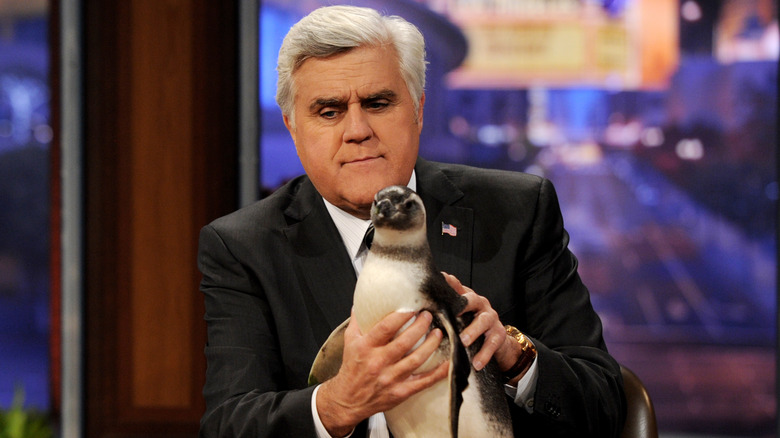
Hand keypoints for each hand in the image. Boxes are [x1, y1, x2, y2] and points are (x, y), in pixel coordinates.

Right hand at [316, 309, 448, 436]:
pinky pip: (424, 381)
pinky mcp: (401, 392)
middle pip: (404, 342)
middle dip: (420, 326)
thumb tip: (362, 302)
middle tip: (428, 316)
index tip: (413, 307)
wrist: (348, 400)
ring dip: (431, 345)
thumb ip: (357, 321)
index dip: (401, 316)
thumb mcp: (350, 342)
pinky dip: (438, 372)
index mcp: (366, 347)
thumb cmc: (351, 369)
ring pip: (416, 359)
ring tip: (438, 333)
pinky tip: (448, 362)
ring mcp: (390, 378)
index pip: (385, 328)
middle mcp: (378, 362)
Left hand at [442, 272, 523, 373]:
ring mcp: (491, 318)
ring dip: (472, 331)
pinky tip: (476, 363)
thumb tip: (416, 312)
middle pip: (472, 299)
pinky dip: (484, 354)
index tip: (438, 280)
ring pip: (483, 321)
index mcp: (466, 298)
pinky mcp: (499, 334)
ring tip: (462, 342)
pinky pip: (492, 343)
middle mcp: (480, 304)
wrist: (496, 343)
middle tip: (452, 314)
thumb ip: (442, 313)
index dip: (448, 282)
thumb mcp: (456, 318)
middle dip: (463, 305)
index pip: (457, 286)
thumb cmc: (469, 328)